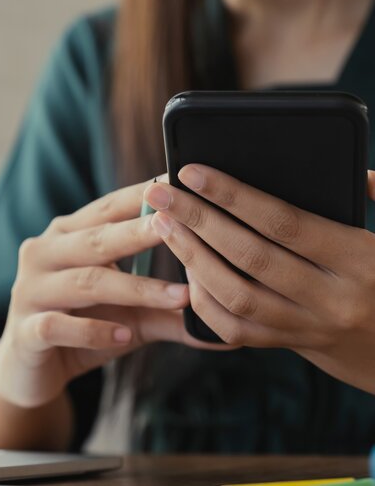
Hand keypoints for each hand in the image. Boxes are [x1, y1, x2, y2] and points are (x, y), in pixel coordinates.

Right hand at [0, 179, 231, 409]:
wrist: (31, 370)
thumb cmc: (84, 327)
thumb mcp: (130, 315)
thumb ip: (168, 309)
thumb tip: (225, 319)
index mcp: (67, 235)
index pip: (108, 208)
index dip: (143, 196)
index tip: (182, 186)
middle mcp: (44, 253)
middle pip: (97, 240)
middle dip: (141, 232)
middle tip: (183, 225)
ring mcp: (30, 290)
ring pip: (86, 282)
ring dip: (135, 289)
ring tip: (178, 296)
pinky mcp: (24, 330)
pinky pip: (58, 326)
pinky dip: (93, 331)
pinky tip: (125, 337)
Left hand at [144, 165, 374, 393]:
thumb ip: (373, 199)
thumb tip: (350, 169)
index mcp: (360, 259)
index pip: (283, 222)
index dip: (232, 195)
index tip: (192, 172)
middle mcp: (331, 297)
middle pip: (248, 255)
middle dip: (197, 220)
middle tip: (160, 194)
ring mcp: (307, 327)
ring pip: (235, 294)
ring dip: (192, 257)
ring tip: (163, 224)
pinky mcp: (288, 345)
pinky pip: (234, 328)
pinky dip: (204, 299)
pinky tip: (186, 270)